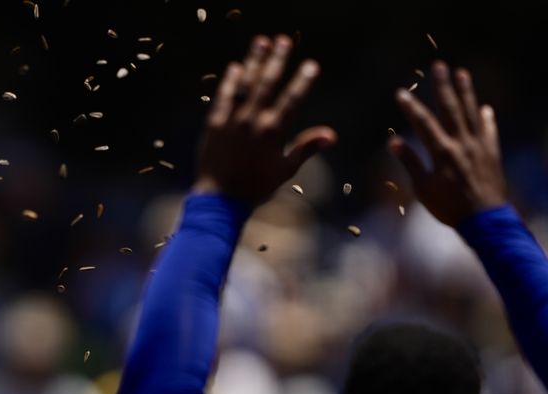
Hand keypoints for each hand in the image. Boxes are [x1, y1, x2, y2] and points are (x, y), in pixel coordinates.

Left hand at [194, 34, 336, 204]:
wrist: (220, 199)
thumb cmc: (255, 187)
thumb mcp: (285, 170)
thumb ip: (306, 147)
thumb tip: (332, 135)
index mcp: (273, 132)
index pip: (292, 100)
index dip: (302, 81)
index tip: (311, 65)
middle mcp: (253, 122)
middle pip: (268, 83)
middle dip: (277, 60)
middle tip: (284, 40)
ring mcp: (232, 121)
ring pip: (245, 85)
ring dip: (254, 61)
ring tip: (261, 41)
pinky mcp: (214, 124)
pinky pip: (223, 97)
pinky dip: (230, 82)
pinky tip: (236, 67)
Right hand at [390, 62, 508, 226]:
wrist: (484, 220)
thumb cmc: (449, 207)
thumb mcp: (423, 189)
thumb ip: (410, 163)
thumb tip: (394, 142)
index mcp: (442, 152)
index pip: (423, 123)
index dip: (411, 107)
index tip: (400, 93)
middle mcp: (462, 143)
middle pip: (451, 109)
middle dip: (443, 86)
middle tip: (439, 65)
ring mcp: (479, 146)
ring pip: (471, 113)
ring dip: (466, 92)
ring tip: (462, 73)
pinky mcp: (492, 153)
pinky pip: (489, 131)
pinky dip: (486, 118)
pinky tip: (484, 108)